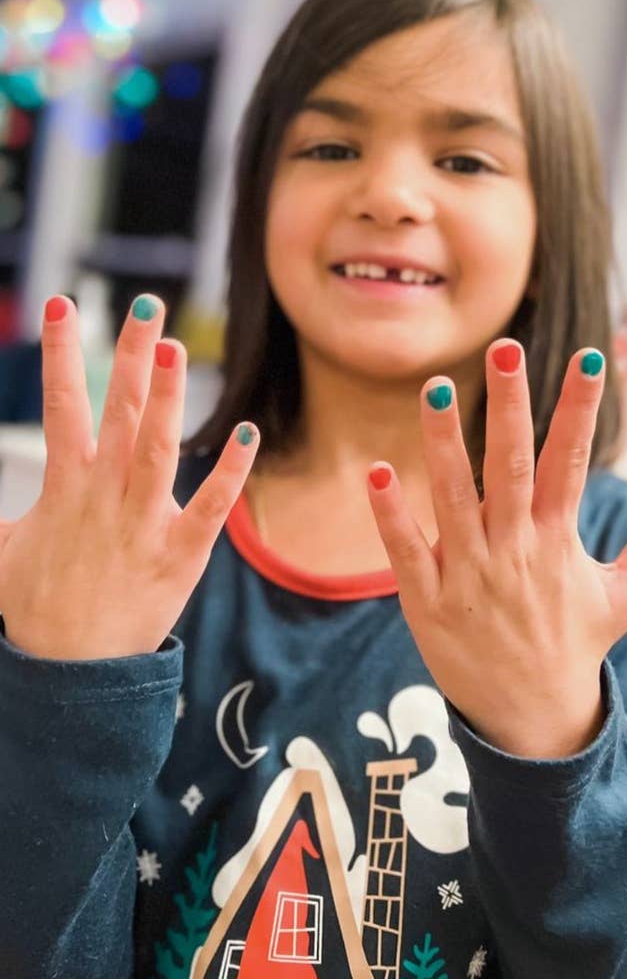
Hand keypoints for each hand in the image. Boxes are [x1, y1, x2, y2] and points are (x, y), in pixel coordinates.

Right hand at [0, 294, 259, 660]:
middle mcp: (105, 496)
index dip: (61, 353)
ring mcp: (144, 523)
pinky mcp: (181, 555)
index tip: (61, 305)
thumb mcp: (0, 550)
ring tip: (174, 346)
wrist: (71, 675)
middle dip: (130, 354)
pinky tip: (249, 432)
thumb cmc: (35, 607)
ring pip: (158, 448)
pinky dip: (232, 472)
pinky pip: (210, 507)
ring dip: (167, 397)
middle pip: (119, 412)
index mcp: (65, 487)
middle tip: (147, 303)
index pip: (61, 405)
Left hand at [367, 340, 626, 759]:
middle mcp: (514, 550)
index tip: (589, 358)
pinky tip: (378, 472)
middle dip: (509, 407)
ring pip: (453, 497)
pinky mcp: (428, 600)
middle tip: (503, 350)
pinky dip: (391, 514)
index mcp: (559, 541)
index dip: (579, 409)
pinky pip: (406, 550)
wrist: (531, 721)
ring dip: (443, 443)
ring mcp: (469, 574)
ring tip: (435, 389)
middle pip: (511, 466)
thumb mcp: (623, 598)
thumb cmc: (575, 647)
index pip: (571, 461)